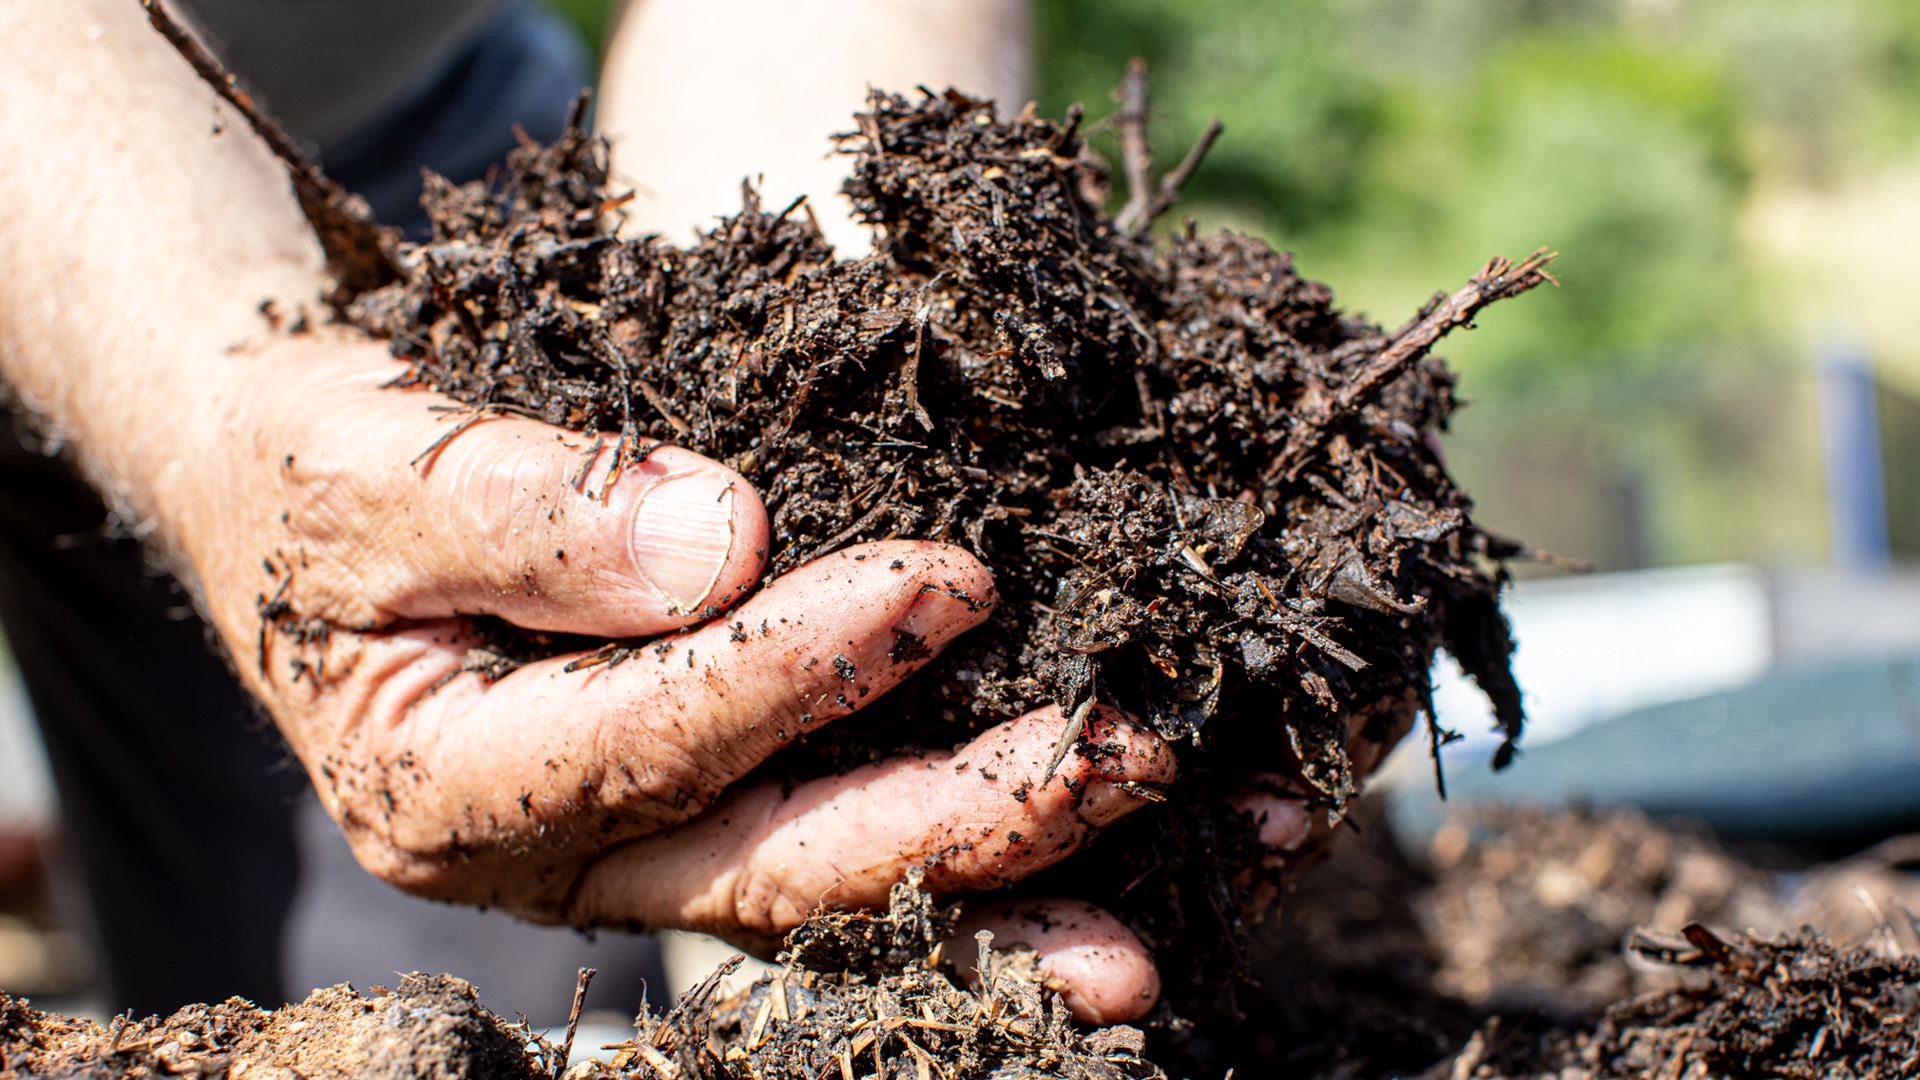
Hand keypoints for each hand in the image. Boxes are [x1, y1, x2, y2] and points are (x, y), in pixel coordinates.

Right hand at [176, 333, 1175, 1017]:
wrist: (309, 497)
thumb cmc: (324, 471)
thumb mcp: (377, 468)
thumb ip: (530, 511)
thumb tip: (724, 540)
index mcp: (455, 787)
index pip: (655, 738)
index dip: (802, 669)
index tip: (946, 584)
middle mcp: (558, 857)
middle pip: (777, 867)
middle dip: (960, 823)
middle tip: (1120, 760)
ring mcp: (637, 854)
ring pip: (831, 896)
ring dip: (998, 897)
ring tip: (1147, 926)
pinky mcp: (701, 816)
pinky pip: (845, 851)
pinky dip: (969, 871)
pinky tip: (1096, 888)